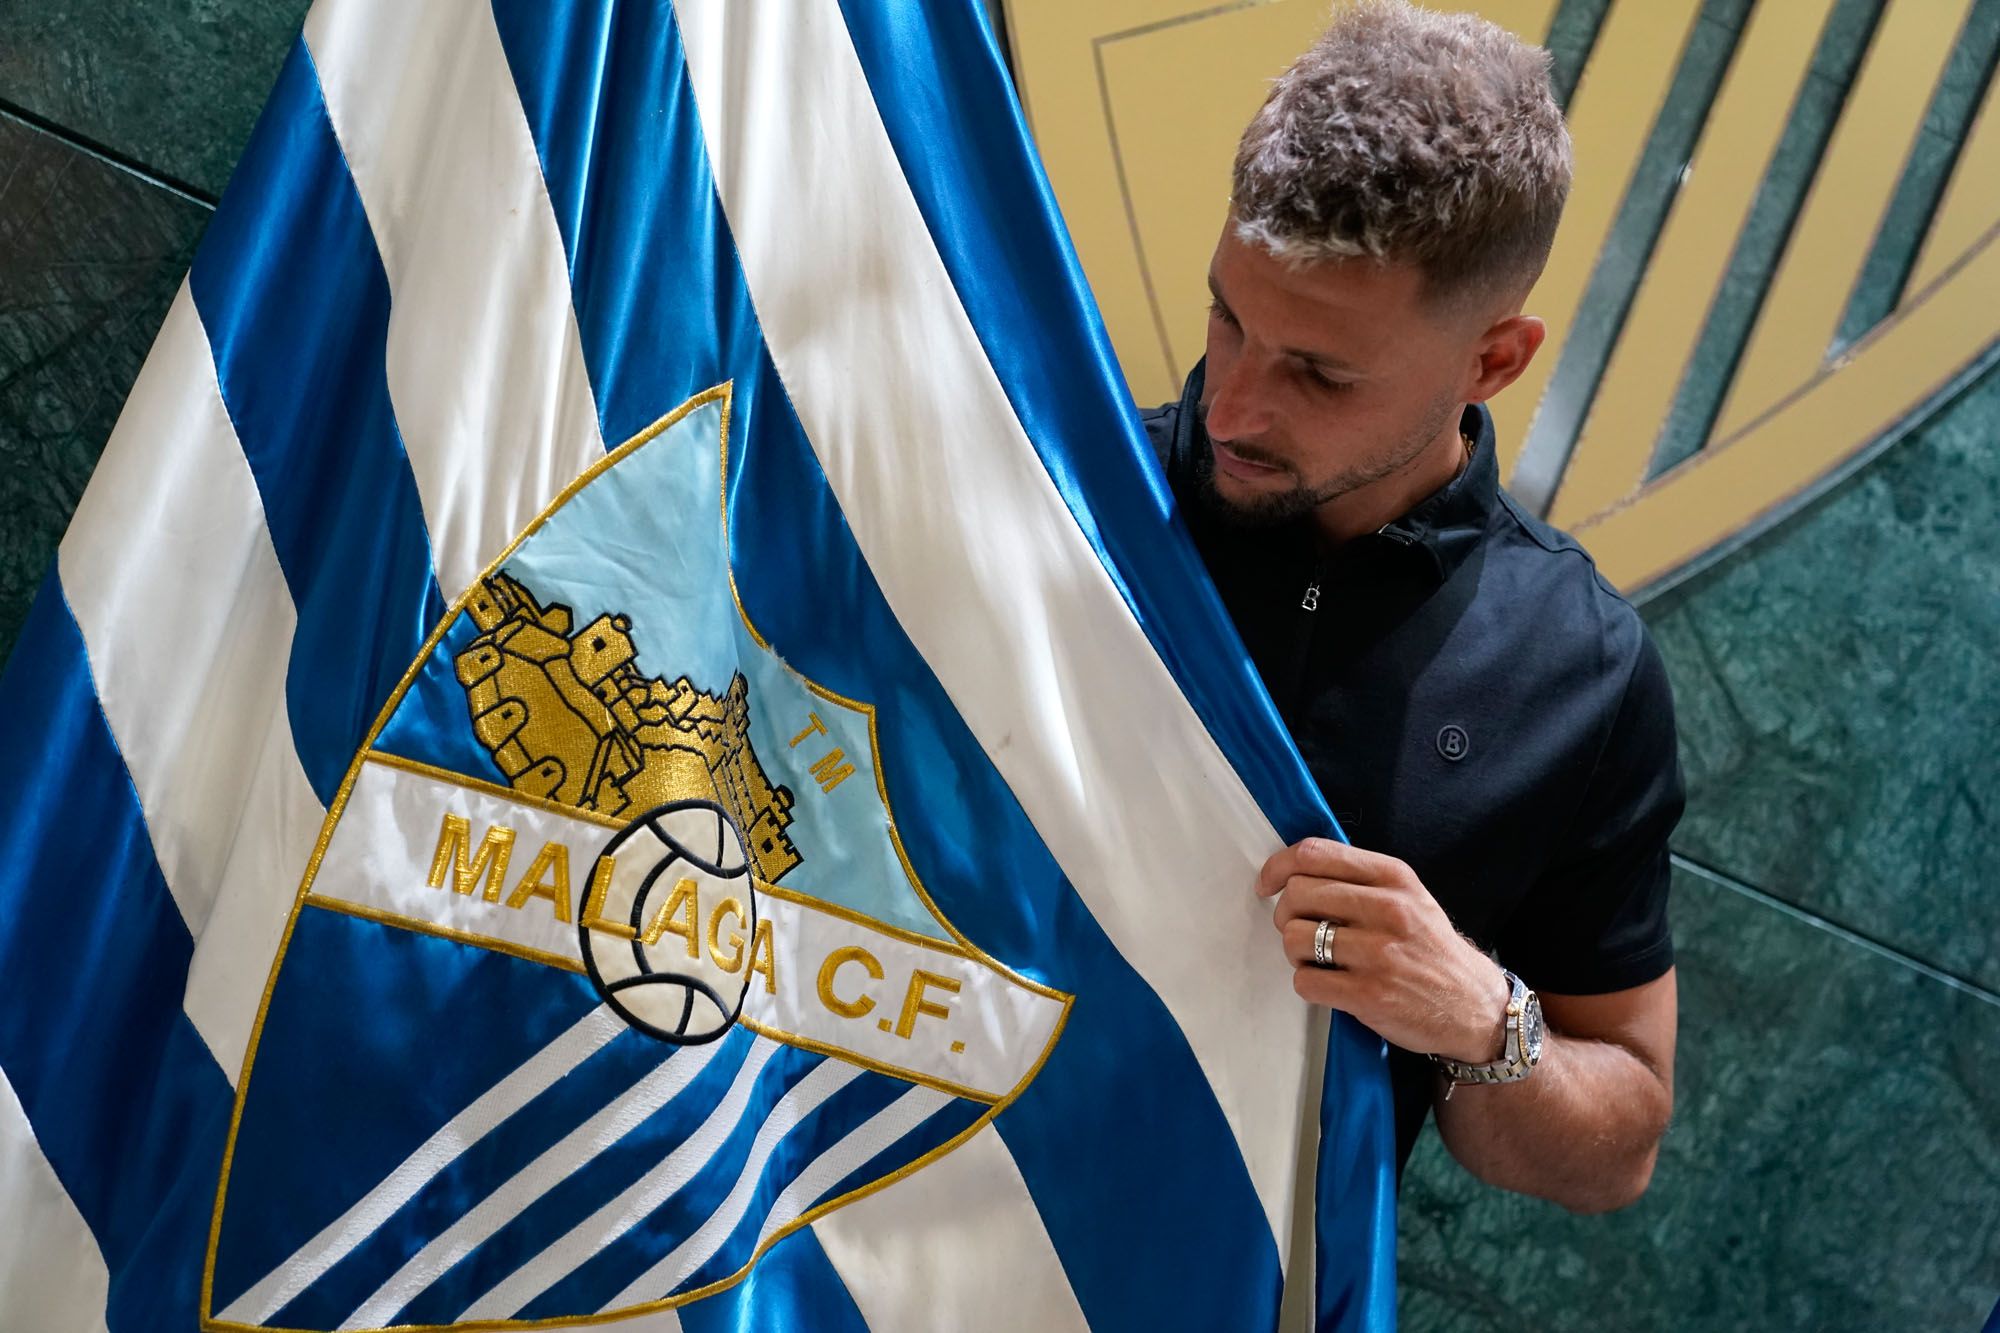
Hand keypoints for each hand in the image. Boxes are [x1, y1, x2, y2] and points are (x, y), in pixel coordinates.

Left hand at [1256, 837, 1508, 1061]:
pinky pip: (1305, 980)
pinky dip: (1308, 984)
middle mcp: (1387, 909)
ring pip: (1294, 938)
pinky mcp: (1369, 995)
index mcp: (1393, 877)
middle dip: (1286, 915)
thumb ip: (1361, 879)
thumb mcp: (1409, 897)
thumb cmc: (1431, 949)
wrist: (1474, 1007)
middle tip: (1300, 930)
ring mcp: (1378, 954)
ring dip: (1296, 952)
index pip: (1314, 854)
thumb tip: (1297, 871)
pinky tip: (1330, 985)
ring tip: (1318, 959)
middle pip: (1297, 895)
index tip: (1267, 885)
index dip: (1278, 867)